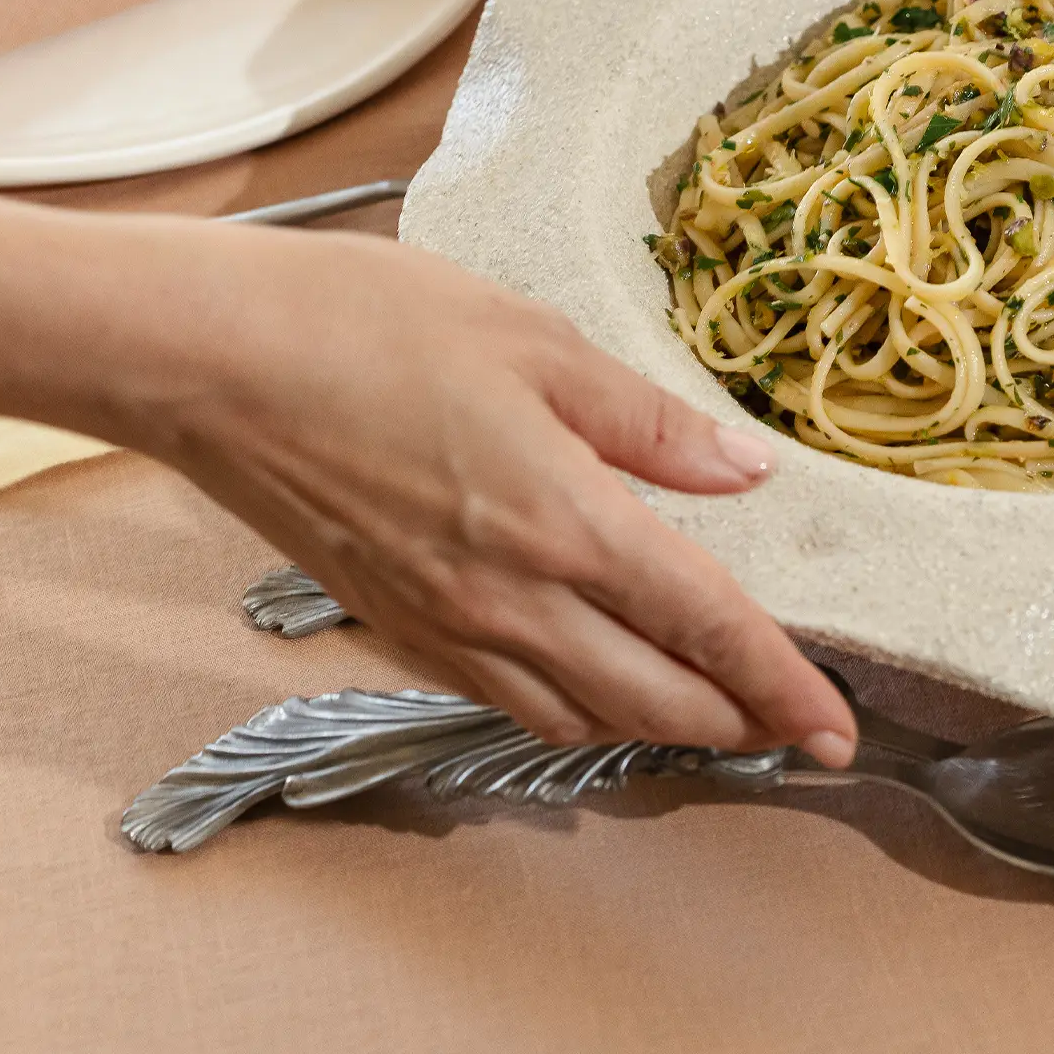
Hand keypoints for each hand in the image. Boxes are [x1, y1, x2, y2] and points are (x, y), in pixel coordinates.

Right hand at [141, 226, 855, 764]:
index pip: (705, 627)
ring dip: (657, 727)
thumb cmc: (369, 326)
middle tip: (795, 725)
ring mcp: (444, 626)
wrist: (215, 362)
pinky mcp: (393, 625)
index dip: (781, 683)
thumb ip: (647, 421)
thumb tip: (746, 470)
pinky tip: (590, 683)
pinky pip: (505, 700)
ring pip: (579, 717)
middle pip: (653, 699)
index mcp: (564, 522)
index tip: (837, 724)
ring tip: (712, 713)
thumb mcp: (535, 341)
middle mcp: (510, 600)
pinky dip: (571, 712)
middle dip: (738, 723)